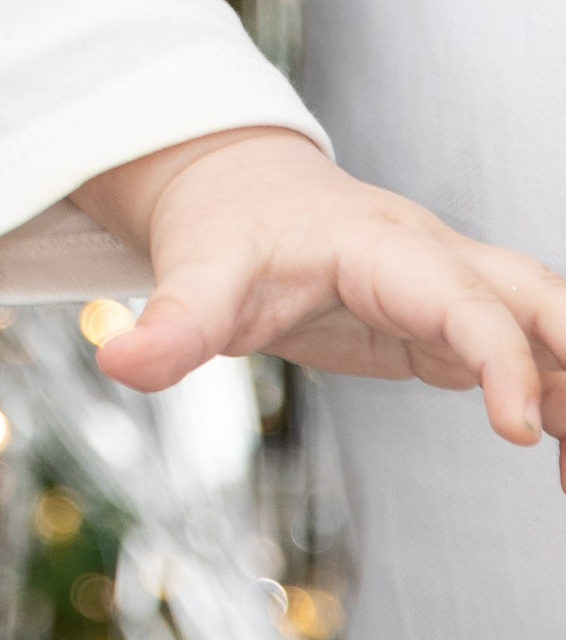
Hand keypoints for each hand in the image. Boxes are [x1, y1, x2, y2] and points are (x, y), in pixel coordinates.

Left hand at [76, 127, 565, 474]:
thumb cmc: (220, 228)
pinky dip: (554, 393)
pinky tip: (564, 454)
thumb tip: (118, 360)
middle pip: (536, 294)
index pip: (464, 298)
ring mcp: (448, 286)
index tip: (518, 430)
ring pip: (542, 319)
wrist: (232, 185)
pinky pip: (521, 351)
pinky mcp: (445, 320)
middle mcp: (432, 258)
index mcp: (381, 245)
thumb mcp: (192, 273)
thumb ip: (170, 323)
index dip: (499, 357)